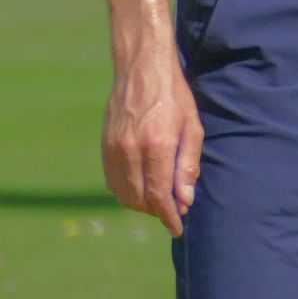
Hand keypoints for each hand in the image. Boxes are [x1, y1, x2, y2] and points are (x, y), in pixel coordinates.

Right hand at [103, 42, 202, 235]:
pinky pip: (112, 180)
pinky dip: (126, 190)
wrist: (142, 69)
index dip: (168, 216)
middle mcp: (129, 151)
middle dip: (157, 212)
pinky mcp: (104, 146)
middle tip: (174, 211)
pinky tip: (143, 186)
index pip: (159, 196)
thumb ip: (188, 165)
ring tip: (161, 200)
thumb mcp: (192, 127)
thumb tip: (185, 199)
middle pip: (138, 199)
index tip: (178, 228)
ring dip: (141, 204)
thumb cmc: (175, 96)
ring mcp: (113, 149)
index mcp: (155, 146)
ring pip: (122, 193)